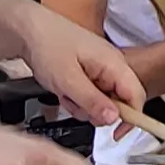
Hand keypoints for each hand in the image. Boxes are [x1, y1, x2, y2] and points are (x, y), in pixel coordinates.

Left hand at [0, 2, 147, 129]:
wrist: (28, 29)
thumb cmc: (47, 44)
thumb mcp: (68, 79)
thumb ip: (92, 100)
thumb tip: (114, 118)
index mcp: (113, 63)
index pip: (136, 96)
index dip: (131, 118)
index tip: (116, 134)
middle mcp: (111, 66)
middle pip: (119, 102)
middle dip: (97, 111)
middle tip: (76, 103)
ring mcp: (100, 69)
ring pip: (102, 102)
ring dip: (82, 105)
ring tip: (65, 92)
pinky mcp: (88, 73)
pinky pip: (89, 96)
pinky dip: (76, 98)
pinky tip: (63, 89)